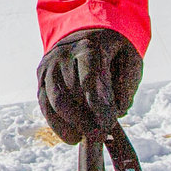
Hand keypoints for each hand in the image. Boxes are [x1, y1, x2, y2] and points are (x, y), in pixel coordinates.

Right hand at [36, 27, 141, 143]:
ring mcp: (49, 66)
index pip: (89, 79)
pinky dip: (57, 124)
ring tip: (85, 139)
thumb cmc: (112, 48)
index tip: (109, 125)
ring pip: (53, 101)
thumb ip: (128, 82)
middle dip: (85, 120)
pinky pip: (44, 105)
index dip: (97, 105)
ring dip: (70, 125)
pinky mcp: (41, 78)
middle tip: (101, 137)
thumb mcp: (129, 56)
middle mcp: (63, 55)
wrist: (84, 30)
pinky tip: (72, 137)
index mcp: (87, 47)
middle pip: (70, 93)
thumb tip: (119, 110)